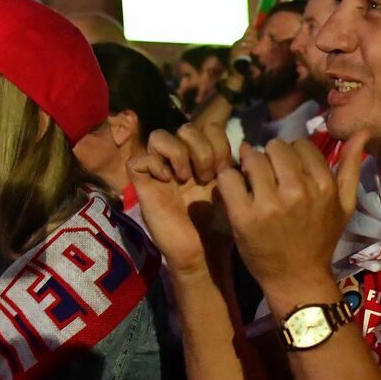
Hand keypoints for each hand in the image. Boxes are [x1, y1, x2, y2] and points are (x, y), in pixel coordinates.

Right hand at [129, 124, 234, 274]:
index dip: (219, 142)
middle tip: (207, 176)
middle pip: (185, 127)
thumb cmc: (219, 225)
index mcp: (203, 160)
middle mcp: (181, 162)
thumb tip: (242, 146)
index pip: (208, 128)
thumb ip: (233, 166)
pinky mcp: (143, 187)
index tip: (225, 168)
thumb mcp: (232, 191)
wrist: (204, 252)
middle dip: (201, 148)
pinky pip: (138, 160)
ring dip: (177, 152)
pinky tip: (167, 181)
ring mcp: (161, 172)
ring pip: (158, 136)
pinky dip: (153, 164)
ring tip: (185, 177)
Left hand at [216, 131, 367, 293]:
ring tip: (253, 186)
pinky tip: (237, 194)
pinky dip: (230, 181)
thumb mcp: (345, 205)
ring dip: (249, 168)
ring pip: (252, 158)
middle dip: (270, 158)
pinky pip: (229, 177)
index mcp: (323, 185)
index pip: (300, 144)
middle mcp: (298, 190)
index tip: (289, 174)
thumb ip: (352, 167)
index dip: (292, 156)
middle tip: (268, 178)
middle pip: (274, 147)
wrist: (297, 278)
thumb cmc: (322, 240)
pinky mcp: (244, 216)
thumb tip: (363, 130)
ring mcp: (269, 204)